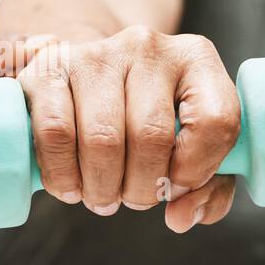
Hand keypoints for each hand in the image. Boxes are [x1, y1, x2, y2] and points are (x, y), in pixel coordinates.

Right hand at [17, 25, 239, 232]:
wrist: (89, 79)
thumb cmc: (147, 120)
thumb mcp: (191, 147)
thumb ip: (207, 190)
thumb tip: (181, 218)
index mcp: (196, 60)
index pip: (216, 121)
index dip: (199, 170)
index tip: (177, 187)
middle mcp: (148, 47)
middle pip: (152, 137)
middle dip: (142, 189)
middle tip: (133, 199)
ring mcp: (95, 54)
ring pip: (102, 140)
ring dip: (101, 188)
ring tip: (102, 196)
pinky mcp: (48, 68)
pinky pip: (55, 133)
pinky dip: (63, 175)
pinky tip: (70, 186)